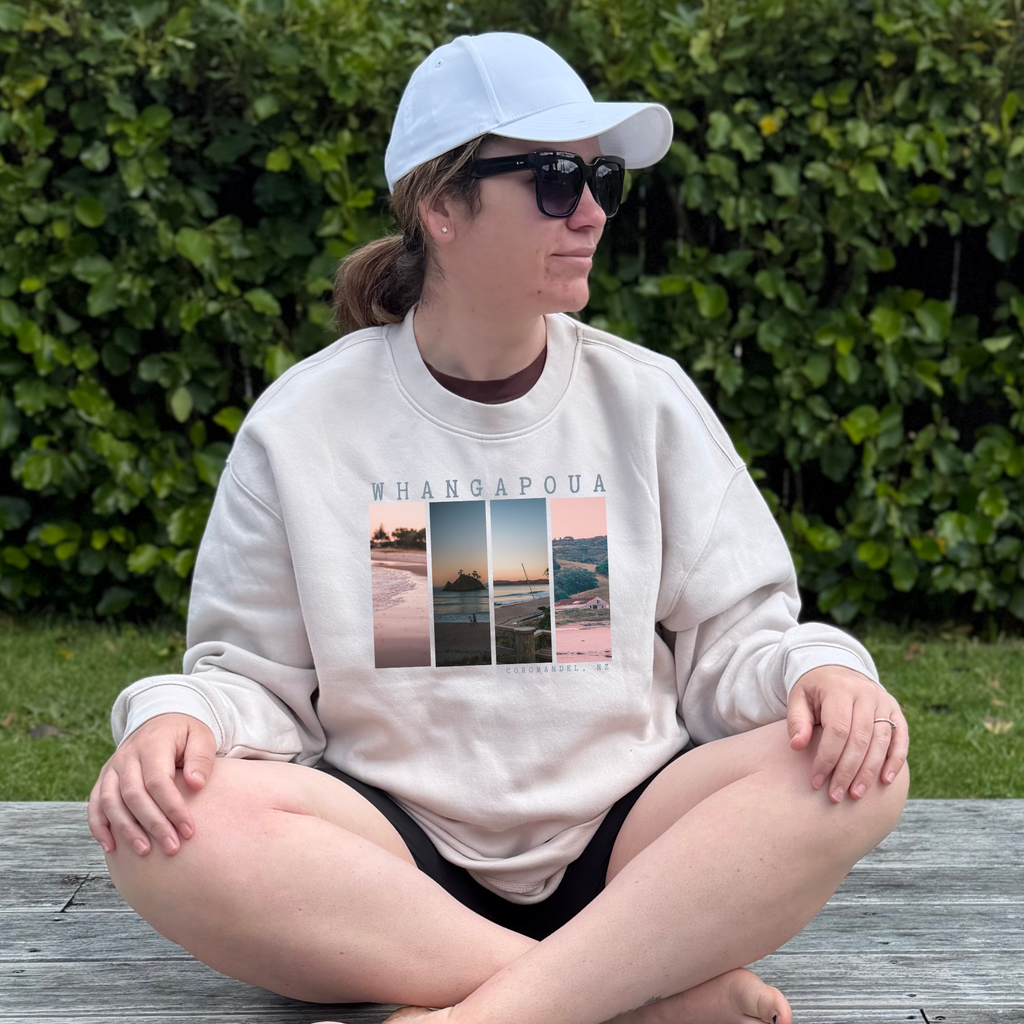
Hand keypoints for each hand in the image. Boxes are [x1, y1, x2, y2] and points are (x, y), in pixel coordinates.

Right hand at [88, 713, 216, 856]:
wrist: (160, 721)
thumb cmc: (186, 734)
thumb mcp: (201, 736)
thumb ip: (201, 758)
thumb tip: (196, 784)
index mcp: (152, 744)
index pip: (158, 781)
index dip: (172, 807)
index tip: (189, 830)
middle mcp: (127, 756)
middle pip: (134, 795)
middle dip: (153, 824)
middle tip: (172, 847)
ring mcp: (112, 768)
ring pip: (110, 802)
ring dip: (126, 830)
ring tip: (145, 852)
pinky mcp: (104, 779)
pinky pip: (95, 804)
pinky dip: (99, 827)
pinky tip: (111, 847)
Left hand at [787, 665, 907, 802]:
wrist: (837, 669)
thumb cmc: (814, 690)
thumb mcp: (798, 698)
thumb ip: (797, 721)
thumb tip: (796, 746)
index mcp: (839, 689)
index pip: (837, 729)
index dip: (827, 757)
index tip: (815, 781)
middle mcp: (866, 694)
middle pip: (860, 739)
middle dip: (847, 771)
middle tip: (835, 796)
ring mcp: (884, 702)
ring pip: (881, 741)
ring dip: (869, 771)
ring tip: (856, 795)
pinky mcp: (896, 711)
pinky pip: (901, 738)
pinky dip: (896, 760)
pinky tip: (885, 781)